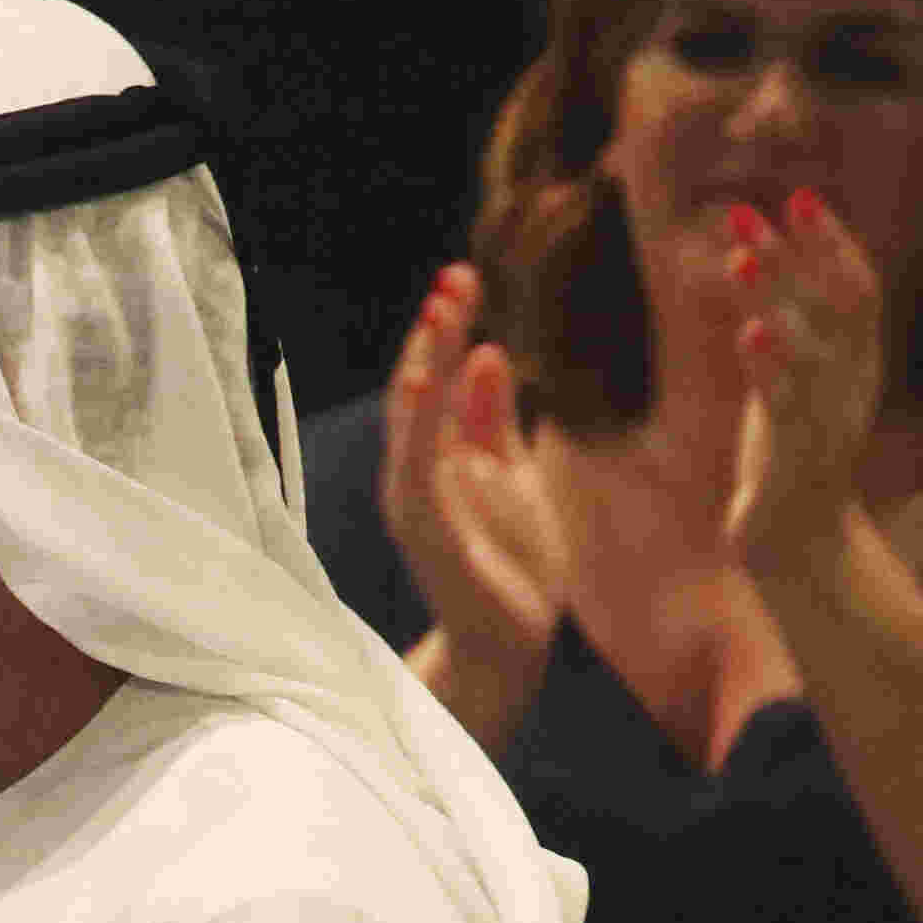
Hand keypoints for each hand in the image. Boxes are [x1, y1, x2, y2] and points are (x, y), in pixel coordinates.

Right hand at [378, 265, 567, 699]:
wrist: (511, 644)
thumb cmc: (512, 563)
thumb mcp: (512, 472)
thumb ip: (493, 419)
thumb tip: (486, 351)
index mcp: (440, 457)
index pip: (436, 381)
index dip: (447, 330)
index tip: (467, 278)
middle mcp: (416, 474)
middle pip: (417, 390)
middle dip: (433, 333)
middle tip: (455, 278)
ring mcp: (415, 502)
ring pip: (410, 421)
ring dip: (422, 365)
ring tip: (440, 313)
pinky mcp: (425, 531)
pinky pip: (416, 466)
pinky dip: (419, 423)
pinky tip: (427, 380)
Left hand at [717, 191, 891, 589]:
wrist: (803, 545)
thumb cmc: (792, 454)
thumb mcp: (794, 381)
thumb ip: (788, 324)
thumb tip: (761, 254)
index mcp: (857, 362)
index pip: (856, 287)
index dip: (830, 241)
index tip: (798, 196)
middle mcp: (852, 383)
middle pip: (838, 303)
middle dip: (802, 252)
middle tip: (759, 207)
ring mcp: (830, 419)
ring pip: (810, 345)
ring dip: (776, 296)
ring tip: (742, 257)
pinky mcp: (799, 457)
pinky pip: (789, 404)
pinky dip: (772, 365)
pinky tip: (749, 330)